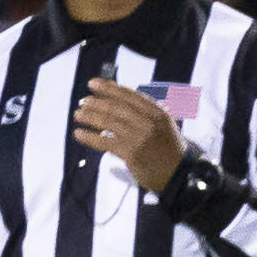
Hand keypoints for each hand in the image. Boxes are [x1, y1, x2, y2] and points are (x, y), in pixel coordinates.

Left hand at [73, 78, 188, 191]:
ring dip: (90, 117)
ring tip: (78, 114)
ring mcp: (139, 137)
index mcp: (158, 113)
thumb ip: (145, 111)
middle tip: (83, 101)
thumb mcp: (164, 124)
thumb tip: (119, 96)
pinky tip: (79, 133)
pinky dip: (89, 137)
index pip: (130, 96)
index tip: (93, 83)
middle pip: (117, 107)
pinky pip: (105, 142)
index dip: (109, 88)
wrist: (177, 173)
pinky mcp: (131, 153)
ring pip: (109, 122)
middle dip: (97, 102)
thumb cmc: (168, 148)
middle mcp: (149, 122)